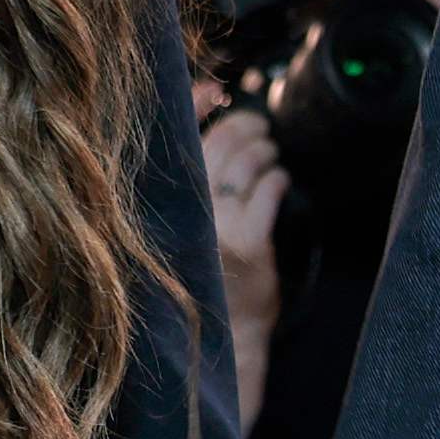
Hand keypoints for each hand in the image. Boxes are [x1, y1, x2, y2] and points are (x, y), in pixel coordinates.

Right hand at [199, 97, 284, 422]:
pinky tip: (281, 177)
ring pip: (244, 167)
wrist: (214, 348)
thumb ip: (178, 195)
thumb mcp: (171, 239)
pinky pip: (268, 195)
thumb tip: (196, 145)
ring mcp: (217, 230)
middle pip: (216, 146)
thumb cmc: (192, 290)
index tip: (213, 90)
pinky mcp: (250, 247)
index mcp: (157, 207)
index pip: (174, 140)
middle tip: (255, 124)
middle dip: (240, 126)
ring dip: (261, 150)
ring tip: (268, 148)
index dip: (193, 105)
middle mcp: (183, 214)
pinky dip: (277, 179)